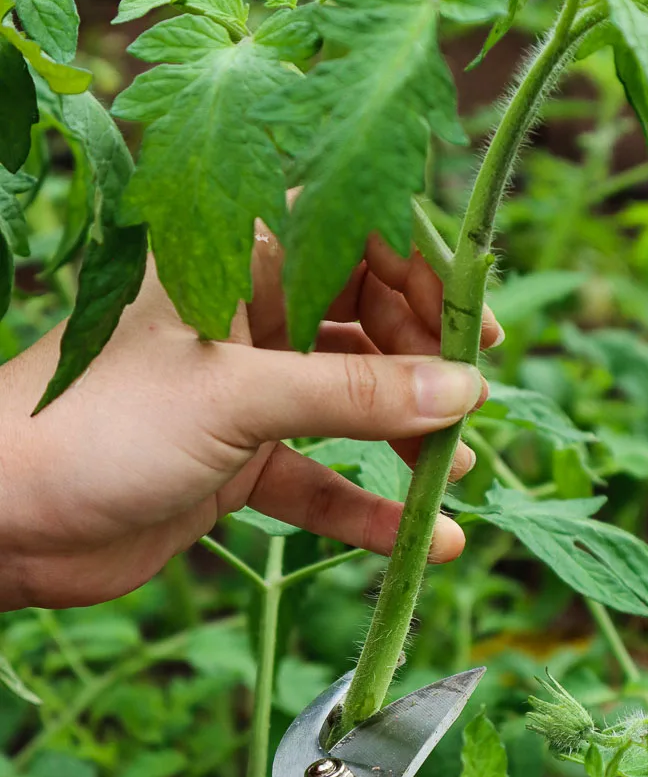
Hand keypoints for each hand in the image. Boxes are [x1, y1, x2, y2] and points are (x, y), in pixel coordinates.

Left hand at [0, 229, 499, 607]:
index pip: (352, 237)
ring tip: (452, 470)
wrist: (5, 518)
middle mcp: (244, 318)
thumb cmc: (101, 424)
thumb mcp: (237, 396)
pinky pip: (318, 479)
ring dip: (404, 436)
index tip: (473, 329)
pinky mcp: (235, 462)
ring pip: (347, 403)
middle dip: (421, 363)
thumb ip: (354, 395)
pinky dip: (364, 508)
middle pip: (363, 320)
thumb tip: (464, 389)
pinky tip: (418, 539)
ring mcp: (243, 393)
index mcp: (234, 261)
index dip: (420, 274)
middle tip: (467, 406)